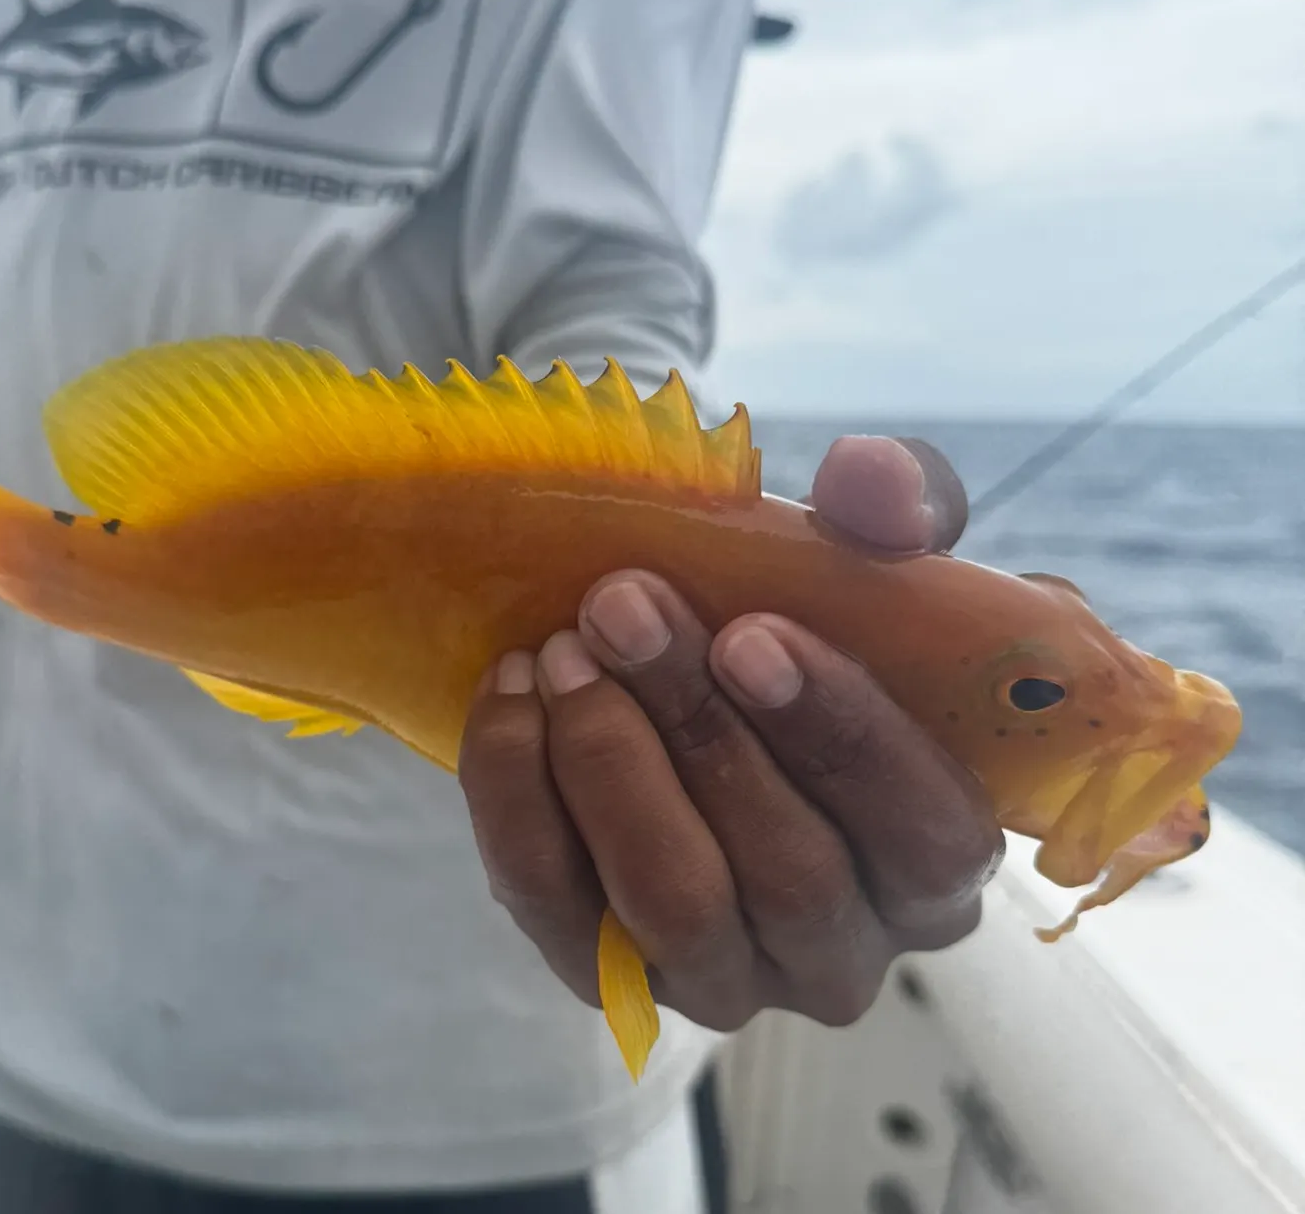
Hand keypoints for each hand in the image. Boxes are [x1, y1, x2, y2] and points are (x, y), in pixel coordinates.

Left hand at [460, 436, 1001, 1033]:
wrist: (691, 691)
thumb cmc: (809, 640)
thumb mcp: (867, 569)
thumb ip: (892, 517)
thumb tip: (867, 473)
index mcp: (936, 865)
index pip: (920, 831)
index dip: (840, 733)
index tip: (751, 633)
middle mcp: (843, 951)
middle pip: (786, 870)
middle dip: (697, 725)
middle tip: (621, 605)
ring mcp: (722, 975)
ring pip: (674, 903)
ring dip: (610, 763)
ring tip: (566, 648)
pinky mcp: (603, 969)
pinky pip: (553, 903)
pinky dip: (520, 794)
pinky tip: (514, 692)